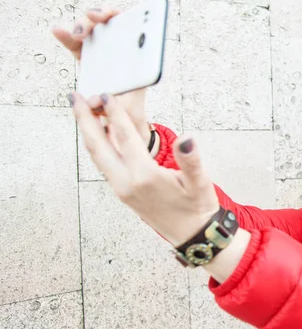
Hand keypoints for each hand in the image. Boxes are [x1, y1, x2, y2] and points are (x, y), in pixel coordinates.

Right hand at [52, 8, 150, 145]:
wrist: (124, 120)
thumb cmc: (130, 111)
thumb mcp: (128, 110)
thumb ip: (112, 106)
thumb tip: (93, 101)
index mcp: (135, 56)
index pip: (127, 27)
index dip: (117, 16)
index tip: (107, 15)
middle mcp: (119, 49)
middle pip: (107, 23)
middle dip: (97, 17)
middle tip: (91, 23)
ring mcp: (103, 51)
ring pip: (90, 29)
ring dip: (82, 25)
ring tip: (76, 33)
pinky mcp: (88, 58)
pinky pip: (76, 43)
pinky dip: (66, 36)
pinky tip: (57, 30)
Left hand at [69, 91, 218, 246]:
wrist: (193, 234)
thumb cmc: (197, 207)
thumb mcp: (200, 183)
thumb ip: (191, 160)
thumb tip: (186, 140)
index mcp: (145, 176)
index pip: (125, 138)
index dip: (115, 114)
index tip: (107, 94)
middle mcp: (127, 183)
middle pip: (98, 146)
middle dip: (84, 120)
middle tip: (74, 97)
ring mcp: (122, 189)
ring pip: (97, 156)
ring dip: (87, 132)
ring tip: (80, 111)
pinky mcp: (123, 192)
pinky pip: (104, 164)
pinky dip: (97, 146)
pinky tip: (98, 136)